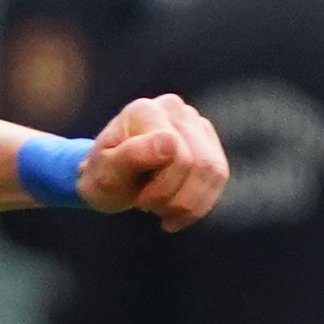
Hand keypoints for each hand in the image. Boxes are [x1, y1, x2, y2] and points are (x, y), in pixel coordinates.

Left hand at [79, 91, 227, 230]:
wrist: (108, 179)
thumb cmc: (103, 177)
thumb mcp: (105, 174)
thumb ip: (132, 156)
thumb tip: (169, 143)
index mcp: (143, 111)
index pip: (177, 153)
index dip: (164, 187)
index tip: (140, 203)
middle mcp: (172, 108)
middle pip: (200, 163)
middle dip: (178, 199)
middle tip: (151, 209)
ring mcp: (193, 121)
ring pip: (215, 170)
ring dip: (191, 204)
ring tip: (164, 212)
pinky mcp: (207, 139)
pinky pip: (220, 175)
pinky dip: (201, 203)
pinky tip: (178, 215)